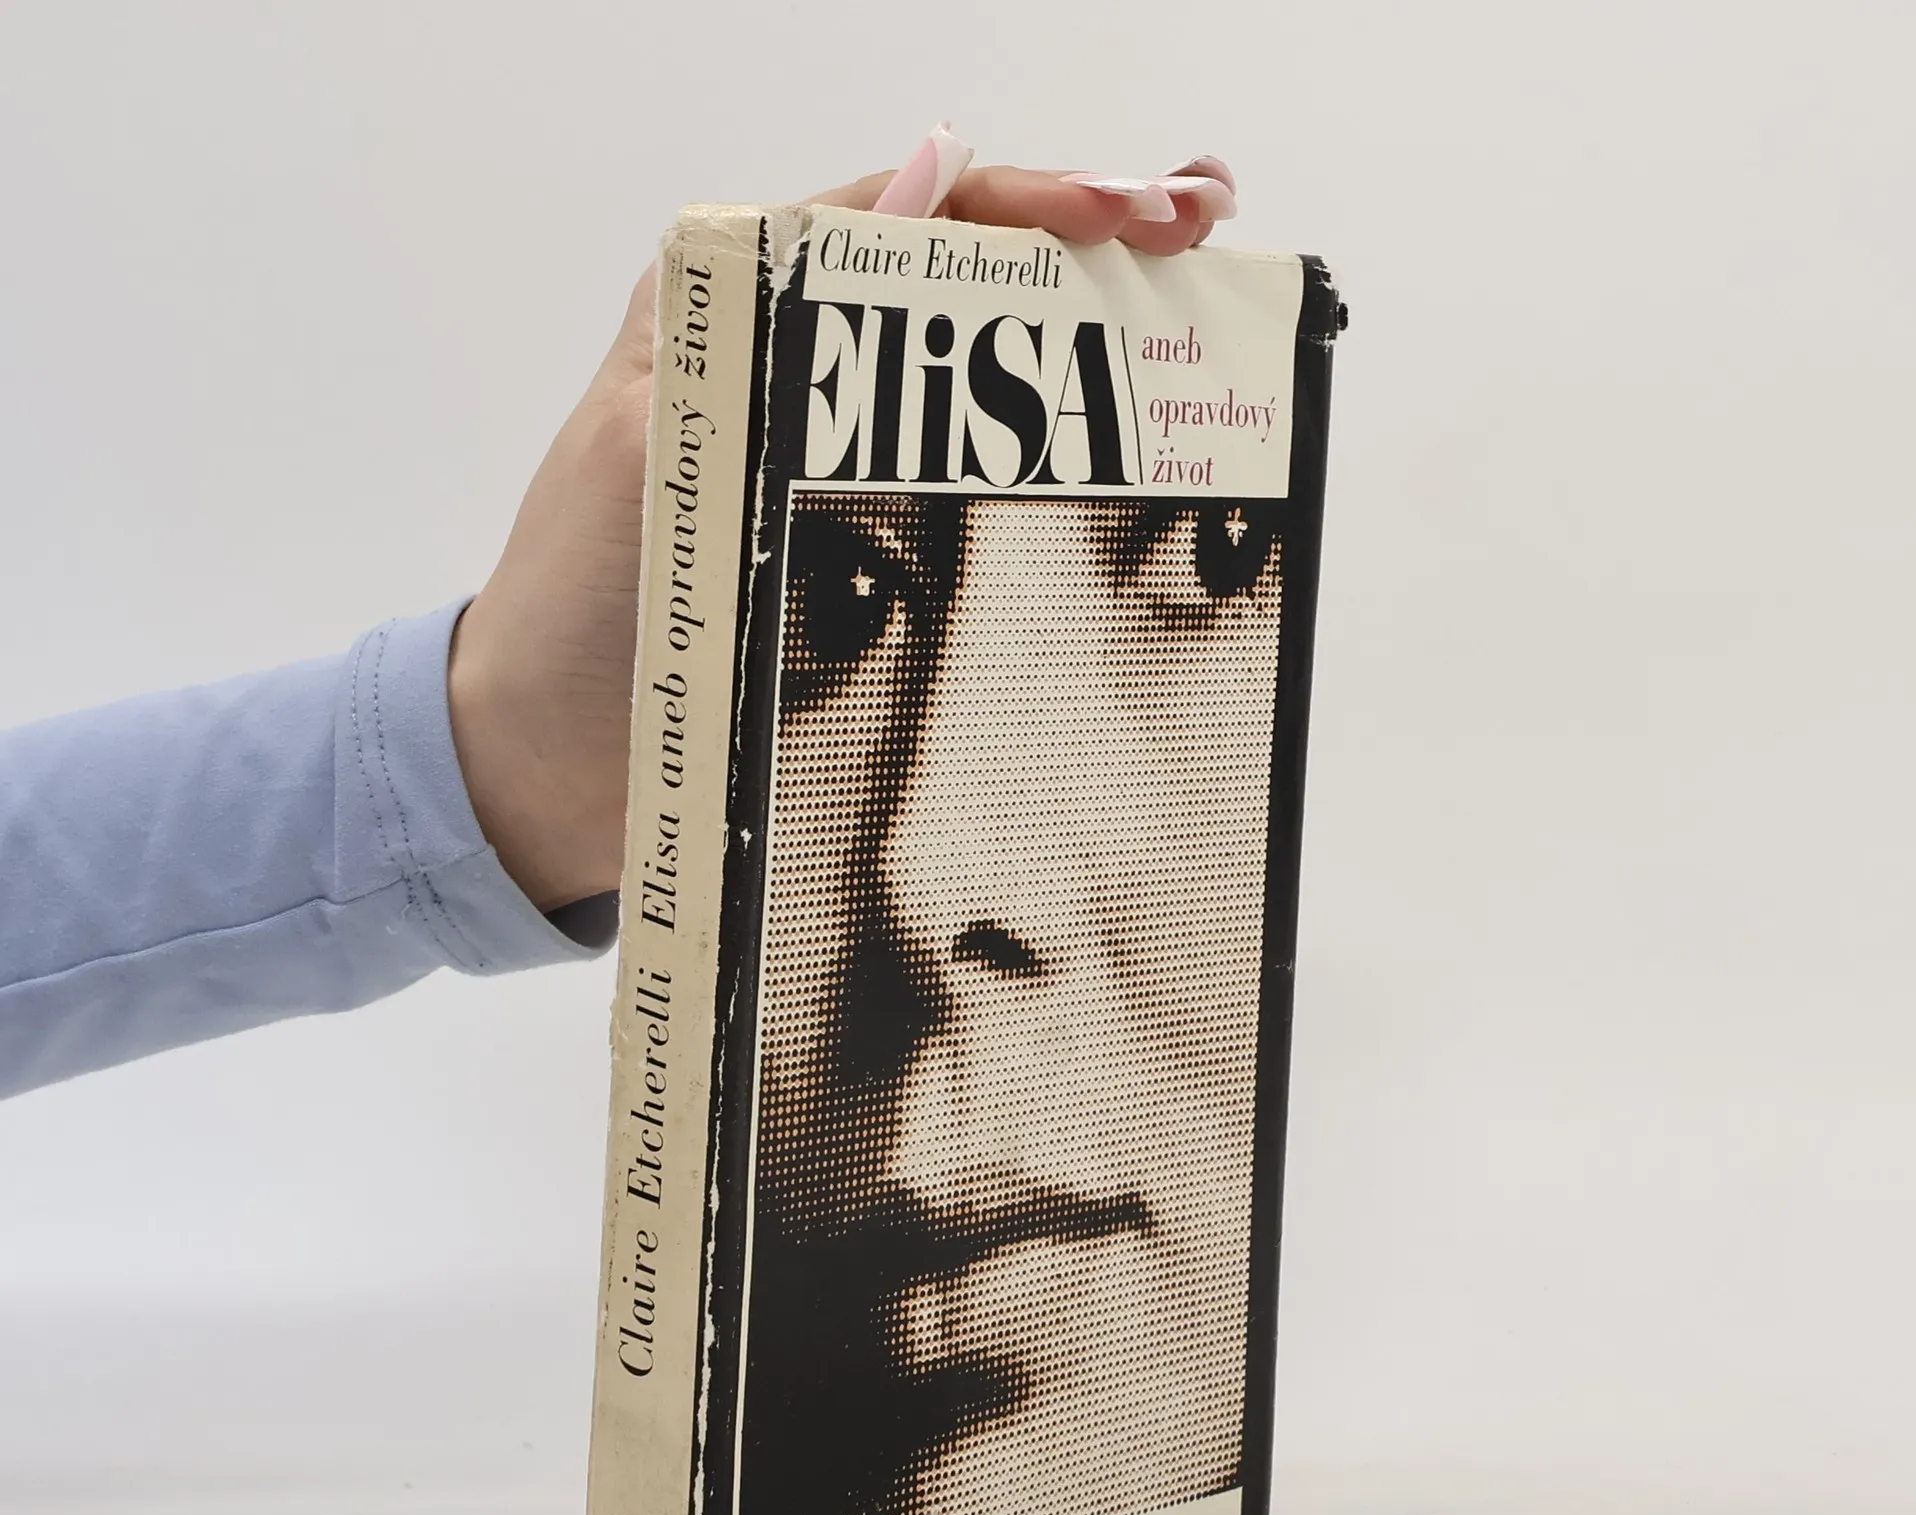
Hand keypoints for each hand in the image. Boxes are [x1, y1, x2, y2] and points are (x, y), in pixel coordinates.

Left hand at [448, 162, 1228, 912]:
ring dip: (1094, 352)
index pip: (909, 212)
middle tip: (1206, 233)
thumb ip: (774, 323)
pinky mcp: (864, 551)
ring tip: (1201, 327)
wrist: (548, 774)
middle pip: (970, 280)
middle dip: (1095, 248)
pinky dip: (1059, 471)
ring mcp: (840, 460)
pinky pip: (978, 490)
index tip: (1139, 214)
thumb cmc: (573, 617)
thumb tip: (931, 178)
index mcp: (734, 305)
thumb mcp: (654, 446)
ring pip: (988, 382)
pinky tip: (1138, 465)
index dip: (1036, 202)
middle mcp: (798, 364)